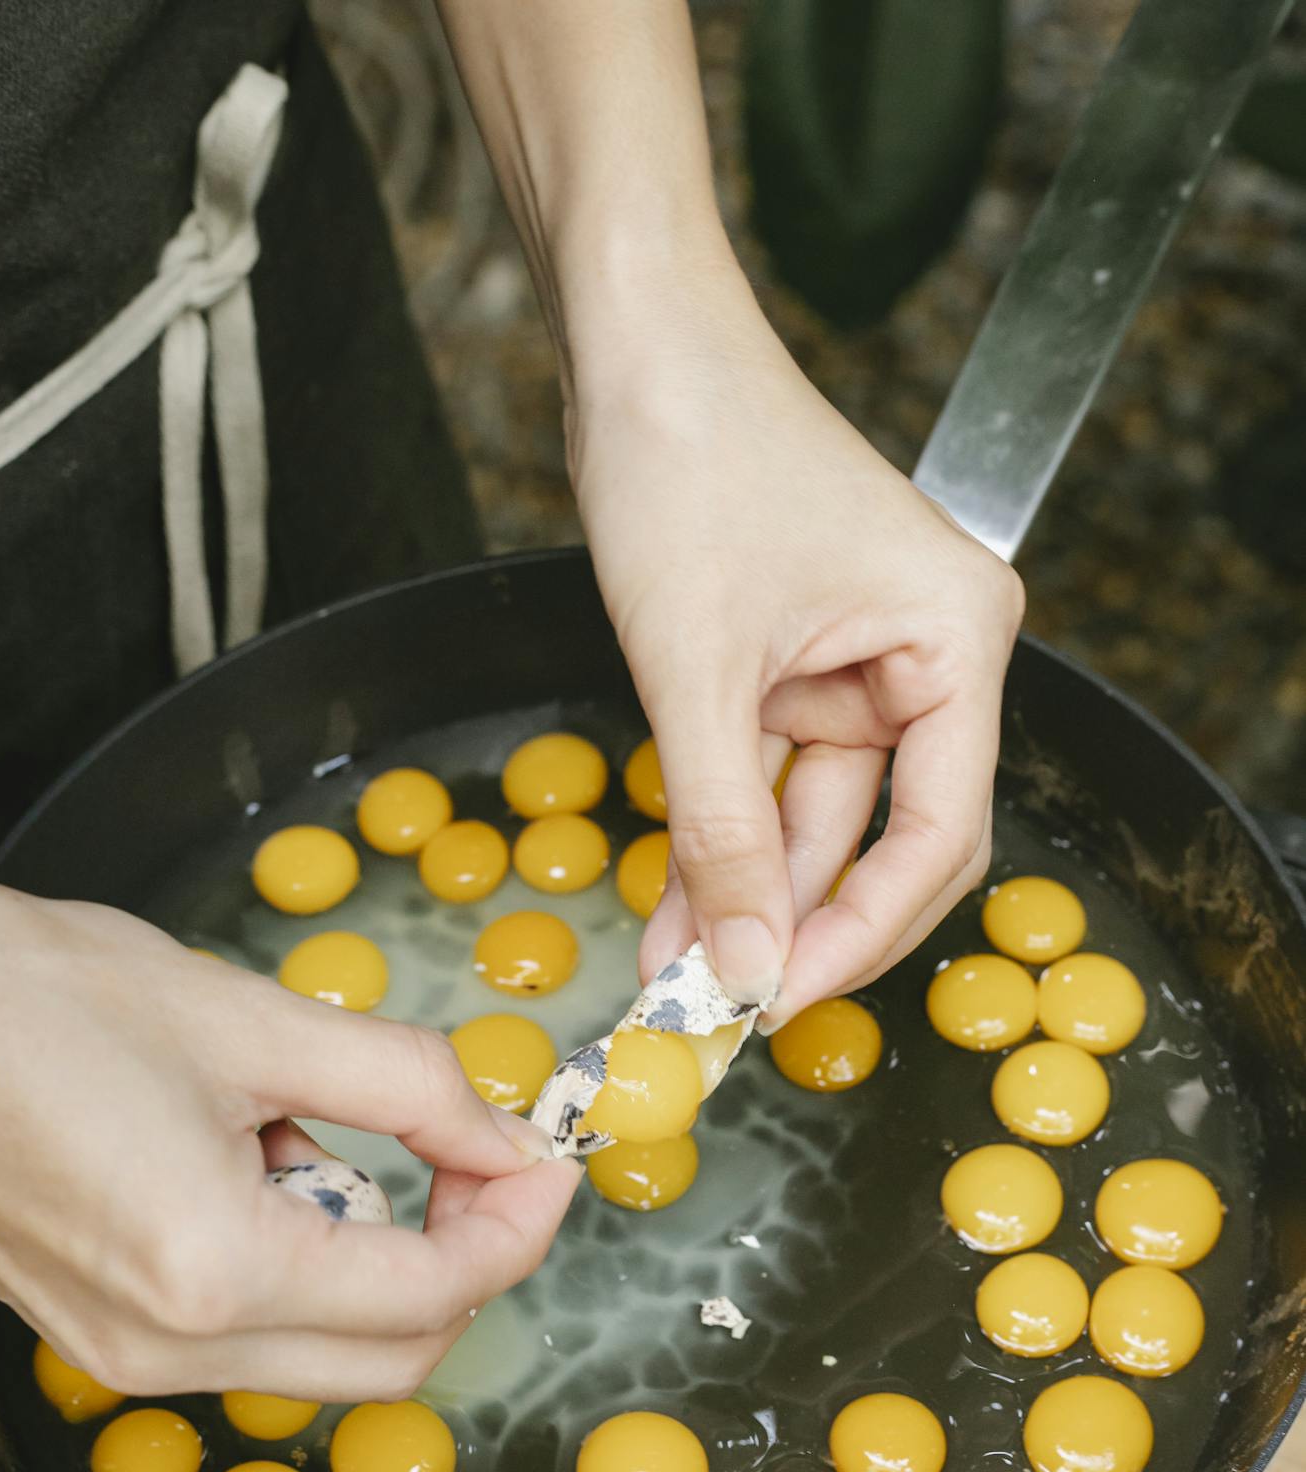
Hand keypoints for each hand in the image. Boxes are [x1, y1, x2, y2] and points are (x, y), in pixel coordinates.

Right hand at [0, 878, 579, 1399]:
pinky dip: (298, 1263)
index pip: (433, 1294)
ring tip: (310, 1127)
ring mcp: (127, 1357)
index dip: (516, 1226)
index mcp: (217, 1269)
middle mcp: (171, 1348)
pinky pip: (252, 1334)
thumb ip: (412, 1087)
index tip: (546, 1160)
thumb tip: (505, 1138)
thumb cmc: (38, 997)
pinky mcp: (100, 1339)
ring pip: (325, 1353)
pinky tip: (251, 1161)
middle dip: (463, 1260)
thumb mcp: (258, 1021)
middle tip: (477, 1157)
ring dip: (372, 1257)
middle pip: (394, 1357)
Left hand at [568, 265, 1023, 1023]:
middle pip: (890, 838)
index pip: (940, 833)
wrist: (633, 345)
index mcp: (959, 639)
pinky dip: (725, 835)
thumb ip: (724, 833)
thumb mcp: (696, 673)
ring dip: (748, 892)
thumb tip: (745, 968)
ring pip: (820, 819)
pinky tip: (677, 904)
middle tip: (732, 1005)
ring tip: (677, 970)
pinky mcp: (804, 659)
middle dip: (802, 923)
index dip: (860, 933)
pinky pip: (775, 776)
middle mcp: (933, 654)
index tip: (781, 1000)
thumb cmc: (688, 460)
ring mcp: (867, 659)